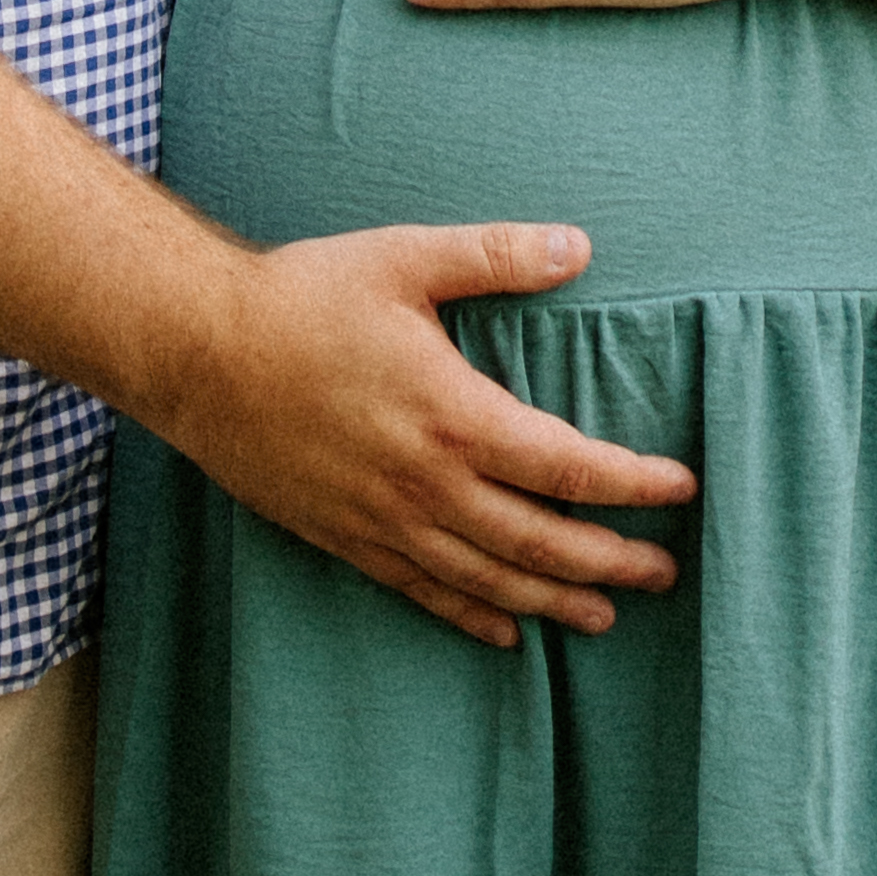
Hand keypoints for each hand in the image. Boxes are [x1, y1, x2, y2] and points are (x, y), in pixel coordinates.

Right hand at [160, 222, 693, 649]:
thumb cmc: (302, 297)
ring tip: (606, 615)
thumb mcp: (404, 259)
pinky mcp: (345, 538)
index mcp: (452, 415)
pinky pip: (422, 591)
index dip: (632, 485)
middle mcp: (425, 483)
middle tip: (663, 572)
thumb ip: (496, 256)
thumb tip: (579, 245)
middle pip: (541, 541)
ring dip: (555, 601)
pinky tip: (507, 630)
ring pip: (489, 579)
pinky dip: (472, 615)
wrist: (195, 353)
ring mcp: (384, 521)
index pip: (568, 467)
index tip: (681, 489)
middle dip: (612, 562)